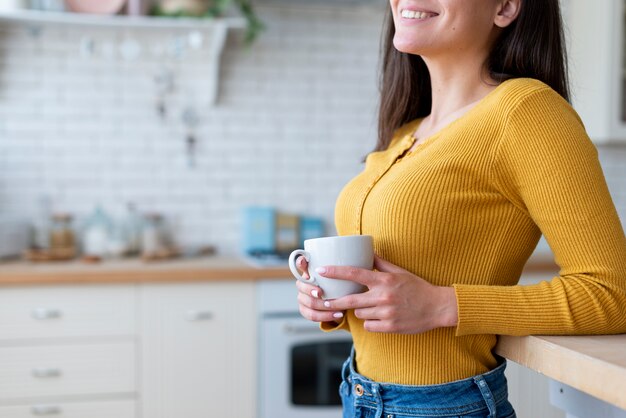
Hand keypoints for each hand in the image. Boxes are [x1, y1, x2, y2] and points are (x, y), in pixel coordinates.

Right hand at [294, 256, 344, 323]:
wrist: (336, 300)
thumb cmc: (337, 283)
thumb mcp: (341, 274)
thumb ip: (343, 266)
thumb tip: (357, 253)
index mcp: (309, 271)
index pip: (300, 264)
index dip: (301, 263)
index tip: (305, 263)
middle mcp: (302, 284)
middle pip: (301, 286)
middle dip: (310, 290)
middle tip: (320, 293)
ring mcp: (302, 298)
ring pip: (308, 303)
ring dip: (321, 305)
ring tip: (336, 307)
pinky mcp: (306, 310)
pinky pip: (312, 315)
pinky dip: (325, 316)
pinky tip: (337, 315)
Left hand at [318, 255, 457, 332]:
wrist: (437, 307)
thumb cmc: (417, 287)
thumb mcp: (400, 272)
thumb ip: (381, 263)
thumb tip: (368, 251)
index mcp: (384, 280)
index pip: (354, 273)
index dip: (335, 272)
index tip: (322, 271)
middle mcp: (383, 296)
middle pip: (350, 300)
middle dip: (335, 302)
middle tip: (325, 301)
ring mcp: (386, 313)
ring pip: (359, 314)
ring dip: (360, 311)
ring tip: (371, 307)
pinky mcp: (390, 327)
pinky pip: (369, 326)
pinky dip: (370, 323)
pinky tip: (379, 318)